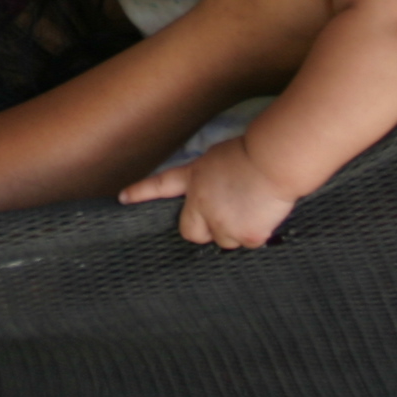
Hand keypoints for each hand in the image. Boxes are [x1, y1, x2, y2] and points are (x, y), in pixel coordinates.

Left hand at [121, 134, 305, 247]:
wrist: (273, 161)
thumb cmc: (255, 152)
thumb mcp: (220, 158)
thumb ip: (211, 180)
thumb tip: (219, 198)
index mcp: (195, 177)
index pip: (161, 185)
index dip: (141, 192)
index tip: (122, 198)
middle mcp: (201, 203)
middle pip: (191, 233)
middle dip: (204, 231)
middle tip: (225, 218)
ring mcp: (221, 223)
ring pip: (224, 241)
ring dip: (236, 232)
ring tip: (253, 208)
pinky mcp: (244, 235)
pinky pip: (249, 243)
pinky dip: (257, 234)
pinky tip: (265, 215)